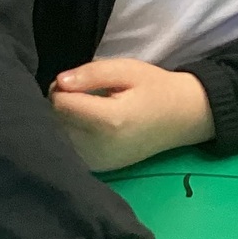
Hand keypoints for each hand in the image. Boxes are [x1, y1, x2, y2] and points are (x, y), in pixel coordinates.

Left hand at [50, 58, 213, 171]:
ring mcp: (99, 162)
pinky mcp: (99, 168)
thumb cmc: (154, 88)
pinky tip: (91, 125)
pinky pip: (70, 149)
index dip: (62, 88)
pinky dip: (72, 135)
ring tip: (88, 109)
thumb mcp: (126, 69)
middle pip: (55, 121)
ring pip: (59, 137)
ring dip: (65, 120)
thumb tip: (59, 82)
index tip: (77, 81)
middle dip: (61, 104)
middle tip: (83, 93)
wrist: (182, 119)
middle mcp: (100, 146)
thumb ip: (90, 74)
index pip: (60, 104)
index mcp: (108, 120)